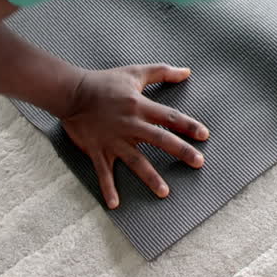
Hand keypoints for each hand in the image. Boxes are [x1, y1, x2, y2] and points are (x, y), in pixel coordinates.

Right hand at [58, 64, 208, 208]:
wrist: (72, 92)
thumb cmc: (105, 82)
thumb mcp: (135, 73)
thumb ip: (162, 72)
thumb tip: (187, 71)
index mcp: (140, 106)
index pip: (169, 117)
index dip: (188, 125)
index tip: (204, 136)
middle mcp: (130, 125)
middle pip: (160, 139)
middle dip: (181, 151)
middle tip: (199, 163)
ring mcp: (114, 140)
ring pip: (136, 160)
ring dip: (150, 177)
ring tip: (165, 193)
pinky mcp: (98, 150)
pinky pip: (103, 172)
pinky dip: (108, 188)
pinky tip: (115, 205)